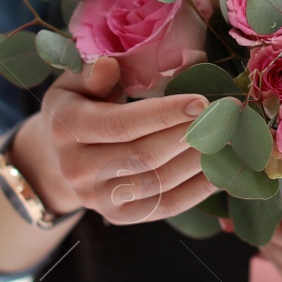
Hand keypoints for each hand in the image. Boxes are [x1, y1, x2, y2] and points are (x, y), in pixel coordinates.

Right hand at [10, 57, 216, 225]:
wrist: (56, 160)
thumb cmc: (75, 108)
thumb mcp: (74, 83)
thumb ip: (94, 74)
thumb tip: (111, 65)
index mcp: (67, 129)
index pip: (121, 125)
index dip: (163, 114)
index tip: (201, 101)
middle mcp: (78, 168)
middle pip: (143, 156)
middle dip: (189, 135)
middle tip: (223, 117)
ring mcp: (98, 198)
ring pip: (158, 182)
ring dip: (198, 160)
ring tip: (225, 138)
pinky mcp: (119, 216)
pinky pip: (165, 206)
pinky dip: (196, 190)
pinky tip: (219, 168)